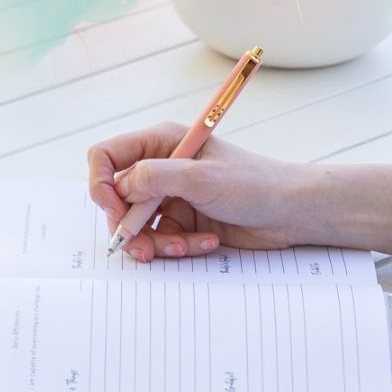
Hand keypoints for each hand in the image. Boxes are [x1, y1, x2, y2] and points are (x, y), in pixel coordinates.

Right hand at [87, 122, 304, 262]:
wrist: (290, 211)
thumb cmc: (253, 183)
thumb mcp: (201, 178)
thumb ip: (155, 178)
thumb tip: (119, 187)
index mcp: (162, 142)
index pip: (107, 156)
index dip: (101, 184)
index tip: (116, 211)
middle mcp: (162, 167)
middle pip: (117, 199)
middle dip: (129, 227)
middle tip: (144, 248)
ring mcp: (172, 195)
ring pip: (138, 227)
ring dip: (156, 243)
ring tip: (184, 247)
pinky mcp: (184, 221)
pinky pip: (162, 240)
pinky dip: (178, 247)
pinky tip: (207, 242)